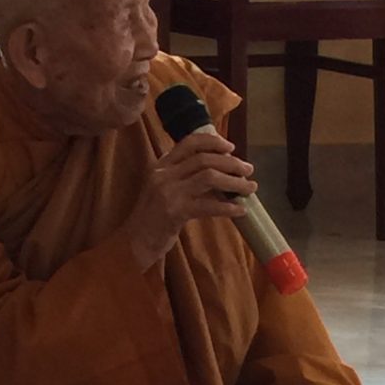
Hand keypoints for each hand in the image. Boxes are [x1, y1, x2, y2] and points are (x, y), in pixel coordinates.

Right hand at [126, 131, 256, 270]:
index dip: (213, 142)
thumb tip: (219, 170)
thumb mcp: (164, 189)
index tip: (231, 147)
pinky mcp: (175, 213)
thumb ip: (183, 176)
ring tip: (250, 188)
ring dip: (234, 181)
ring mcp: (168, 193)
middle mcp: (163, 175)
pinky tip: (240, 210)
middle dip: (231, 163)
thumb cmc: (153, 217)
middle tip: (249, 170)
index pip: (189, 142)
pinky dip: (228, 207)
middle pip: (204, 159)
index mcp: (161, 165)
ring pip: (209, 177)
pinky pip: (208, 206)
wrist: (134, 242)